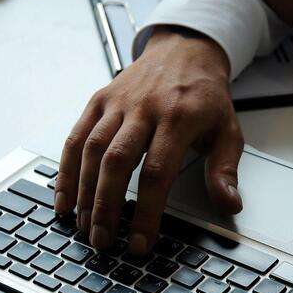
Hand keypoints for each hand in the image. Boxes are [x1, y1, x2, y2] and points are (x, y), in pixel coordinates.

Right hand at [55, 27, 243, 255]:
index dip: (146, 212)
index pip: (157, 172)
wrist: (185, 50)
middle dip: (106, 206)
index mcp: (178, 118)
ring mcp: (117, 103)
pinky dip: (66, 169)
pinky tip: (63, 198)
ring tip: (84, 226)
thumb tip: (229, 204)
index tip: (140, 243)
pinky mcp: (99, 101)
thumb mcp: (228, 130)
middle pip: (117, 162)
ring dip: (83, 192)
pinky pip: (76, 136)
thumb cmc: (205, 96)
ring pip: (91, 150)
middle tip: (103, 241)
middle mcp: (144, 109)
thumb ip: (225, 169)